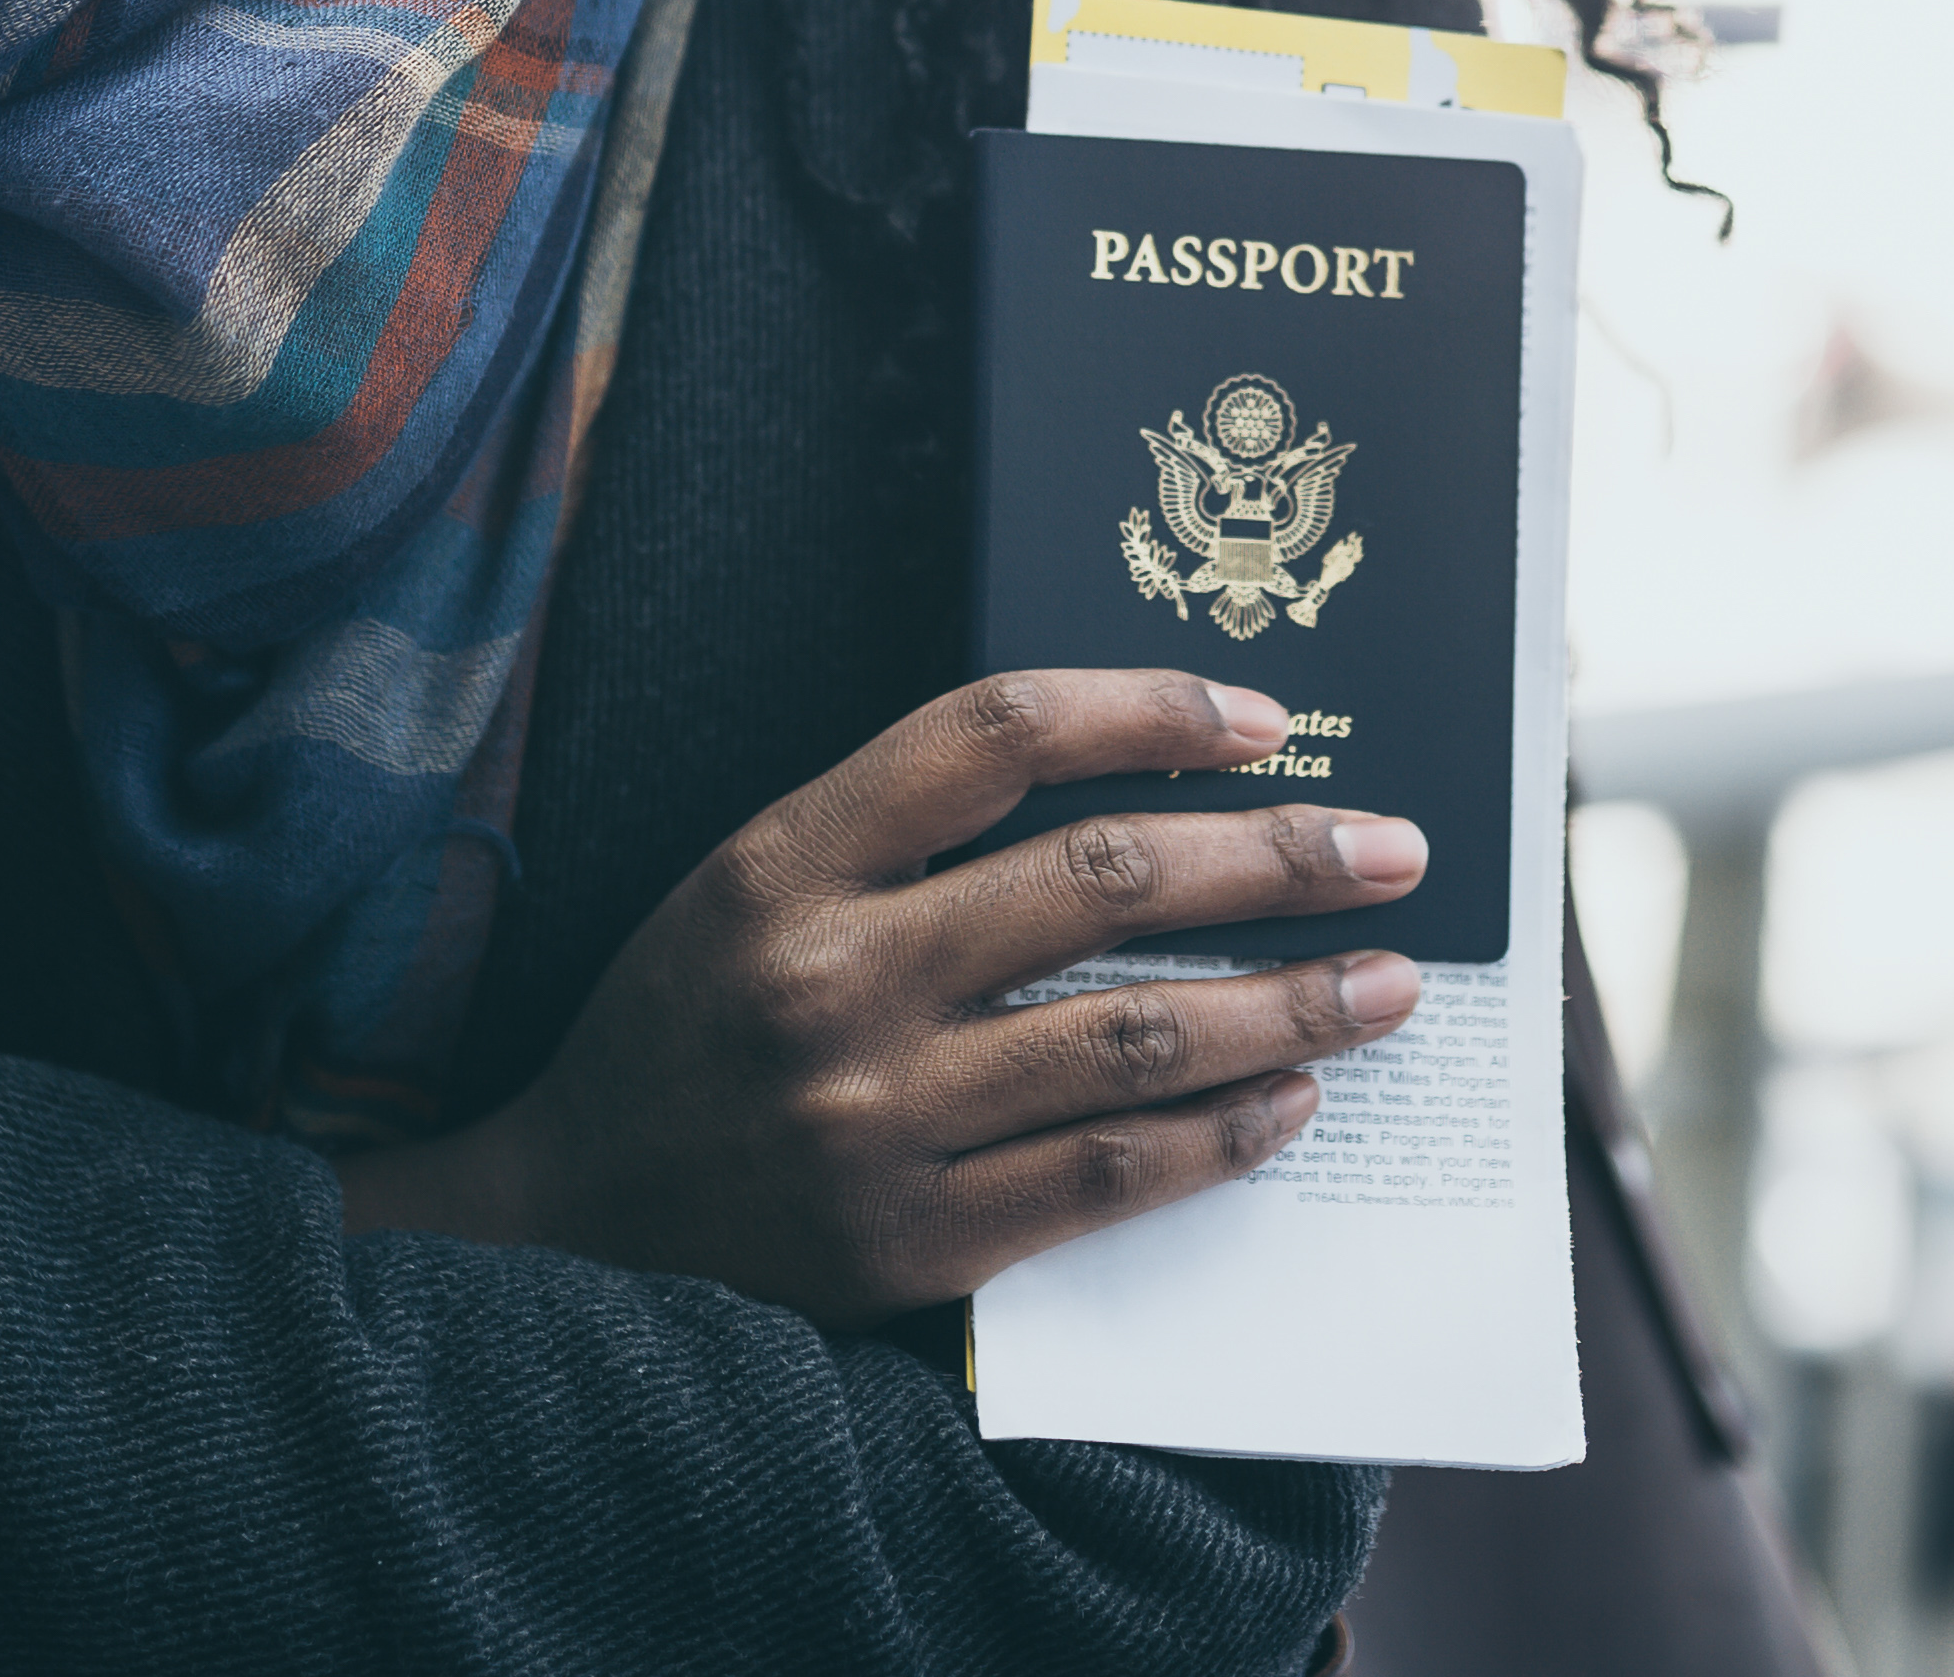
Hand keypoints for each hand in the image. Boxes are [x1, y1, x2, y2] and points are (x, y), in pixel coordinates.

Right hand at [345, 669, 1428, 1324]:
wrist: (564, 1231)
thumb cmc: (688, 1029)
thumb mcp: (753, 883)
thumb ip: (907, 829)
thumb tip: (1139, 783)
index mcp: (785, 860)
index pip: (997, 734)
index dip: (1146, 708)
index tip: (1263, 718)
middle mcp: (833, 980)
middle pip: (1100, 879)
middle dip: (1275, 856)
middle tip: (1390, 846)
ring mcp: (873, 1120)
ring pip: (1134, 1037)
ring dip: (1289, 1002)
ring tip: (1387, 980)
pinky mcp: (909, 1245)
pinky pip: (1106, 1178)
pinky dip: (1220, 1134)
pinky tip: (1293, 1101)